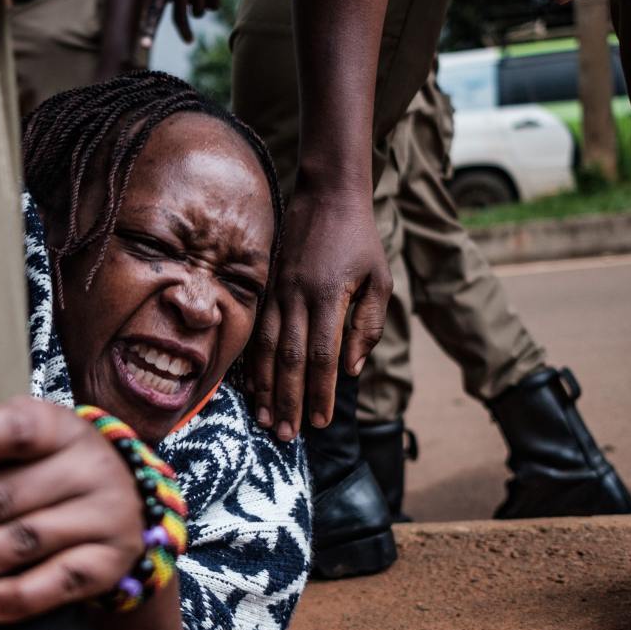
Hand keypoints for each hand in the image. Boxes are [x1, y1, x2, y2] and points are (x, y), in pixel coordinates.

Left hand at [0, 396, 143, 623]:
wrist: (127, 503)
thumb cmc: (51, 468)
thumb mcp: (32, 441)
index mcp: (62, 429)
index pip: (15, 429)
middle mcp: (88, 470)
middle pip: (5, 495)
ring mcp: (103, 518)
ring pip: (24, 541)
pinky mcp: (109, 564)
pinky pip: (60, 584)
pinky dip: (18, 597)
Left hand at [142, 0, 230, 45]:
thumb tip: (155, 12)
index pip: (152, 8)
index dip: (148, 28)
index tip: (145, 47)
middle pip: (179, 17)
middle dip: (184, 32)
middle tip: (188, 42)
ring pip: (198, 11)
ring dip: (200, 7)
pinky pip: (213, 5)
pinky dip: (213, 1)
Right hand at [248, 187, 389, 440]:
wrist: (328, 194)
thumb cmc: (360, 240)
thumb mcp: (381, 279)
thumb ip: (368, 325)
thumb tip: (351, 370)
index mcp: (330, 297)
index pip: (324, 356)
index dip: (321, 393)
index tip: (320, 422)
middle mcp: (298, 296)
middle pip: (290, 359)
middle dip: (289, 401)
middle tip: (286, 435)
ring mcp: (277, 290)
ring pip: (266, 348)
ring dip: (265, 387)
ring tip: (265, 418)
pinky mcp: (265, 284)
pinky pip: (255, 329)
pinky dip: (251, 360)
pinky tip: (250, 383)